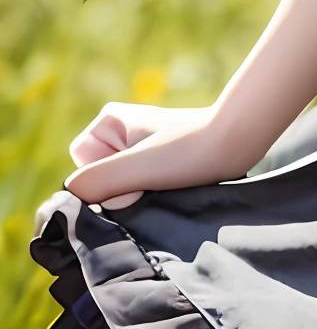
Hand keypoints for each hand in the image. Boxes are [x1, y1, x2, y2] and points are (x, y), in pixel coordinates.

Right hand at [66, 102, 239, 208]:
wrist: (238, 143)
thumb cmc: (188, 151)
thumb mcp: (131, 169)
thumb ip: (91, 185)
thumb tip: (68, 206)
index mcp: (107, 122)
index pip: (81, 171)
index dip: (107, 181)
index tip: (139, 172)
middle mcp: (120, 132)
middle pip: (101, 183)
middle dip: (124, 192)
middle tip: (157, 180)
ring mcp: (140, 149)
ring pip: (120, 190)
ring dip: (140, 196)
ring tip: (169, 183)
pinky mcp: (159, 164)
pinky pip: (141, 190)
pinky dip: (154, 195)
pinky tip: (175, 187)